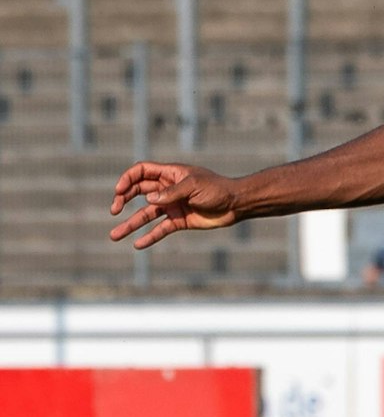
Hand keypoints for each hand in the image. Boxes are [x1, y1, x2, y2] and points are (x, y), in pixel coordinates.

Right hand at [109, 162, 241, 249]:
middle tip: (114, 210)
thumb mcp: (194, 186)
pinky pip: (160, 229)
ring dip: (130, 224)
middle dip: (123, 199)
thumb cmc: (217, 189)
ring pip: (145, 214)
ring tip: (114, 236)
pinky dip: (149, 237)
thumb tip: (149, 199)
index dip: (127, 179)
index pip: (141, 171)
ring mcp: (172, 205)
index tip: (119, 191)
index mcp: (170, 174)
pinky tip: (138, 245)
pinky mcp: (179, 220)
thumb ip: (171, 192)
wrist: (236, 204)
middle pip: (138, 191)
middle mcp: (167, 189)